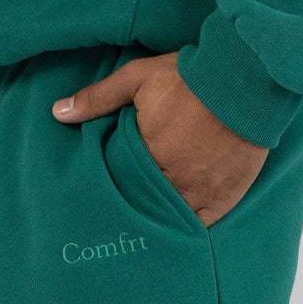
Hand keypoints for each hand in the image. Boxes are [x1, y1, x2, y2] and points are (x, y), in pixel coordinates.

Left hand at [51, 51, 268, 226]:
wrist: (244, 80)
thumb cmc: (189, 77)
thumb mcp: (138, 78)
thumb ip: (98, 98)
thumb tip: (58, 113)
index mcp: (146, 153)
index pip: (117, 180)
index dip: (111, 181)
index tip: (106, 182)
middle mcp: (171, 181)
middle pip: (142, 201)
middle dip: (133, 198)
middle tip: (124, 200)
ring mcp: (199, 194)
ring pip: (169, 217)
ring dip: (158, 213)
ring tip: (147, 212)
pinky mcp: (223, 200)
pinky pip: (199, 225)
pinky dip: (187, 223)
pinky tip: (176, 222)